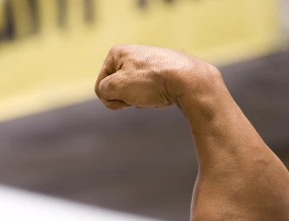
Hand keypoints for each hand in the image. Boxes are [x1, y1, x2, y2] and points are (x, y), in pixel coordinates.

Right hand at [94, 45, 218, 109]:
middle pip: (116, 88)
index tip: (125, 95)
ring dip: (137, 99)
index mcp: (116, 53)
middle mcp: (131, 54)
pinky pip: (146, 90)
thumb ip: (103, 90)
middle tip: (139, 95)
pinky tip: (161, 94)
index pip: (100, 85)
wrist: (188, 80)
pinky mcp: (160, 71)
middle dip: (125, 98)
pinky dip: (150, 97)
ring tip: (152, 94)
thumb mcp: (116, 86)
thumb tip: (112, 92)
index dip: (110, 97)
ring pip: (131, 91)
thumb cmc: (151, 81)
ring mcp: (147, 63)